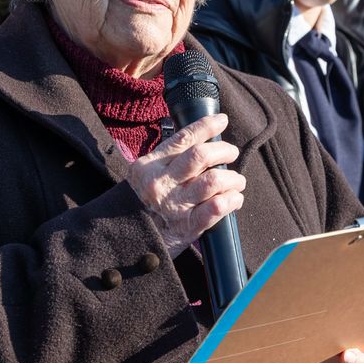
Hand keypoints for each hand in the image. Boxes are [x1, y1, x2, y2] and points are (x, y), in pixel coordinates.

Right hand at [126, 113, 245, 257]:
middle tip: (232, 153)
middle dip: (224, 151)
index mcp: (150, 166)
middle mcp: (161, 183)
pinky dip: (232, 200)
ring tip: (236, 181)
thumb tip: (204, 140)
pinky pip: (216, 207)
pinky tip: (234, 199)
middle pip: (201, 156)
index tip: (222, 120)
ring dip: (232, 178)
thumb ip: (170, 159)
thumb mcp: (146, 176)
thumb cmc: (143, 205)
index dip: (206, 126)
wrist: (126, 242)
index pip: (183, 139)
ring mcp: (174, 205)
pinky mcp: (186, 227)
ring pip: (213, 180)